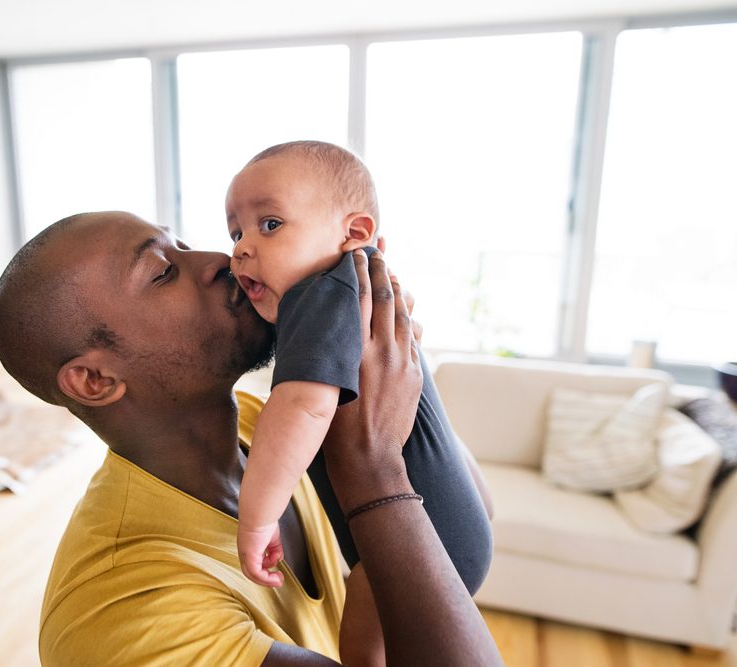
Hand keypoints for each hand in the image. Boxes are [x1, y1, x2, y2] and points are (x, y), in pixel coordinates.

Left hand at [237, 520, 284, 586]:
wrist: (260, 513)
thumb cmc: (264, 519)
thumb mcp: (273, 538)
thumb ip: (275, 549)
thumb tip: (278, 558)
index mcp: (248, 546)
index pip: (253, 563)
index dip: (265, 569)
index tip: (276, 570)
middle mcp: (244, 552)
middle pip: (251, 572)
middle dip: (266, 578)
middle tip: (278, 579)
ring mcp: (245, 555)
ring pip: (253, 575)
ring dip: (267, 580)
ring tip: (279, 580)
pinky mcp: (249, 557)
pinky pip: (257, 573)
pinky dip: (267, 578)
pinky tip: (277, 576)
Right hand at [322, 250, 421, 512]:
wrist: (368, 458)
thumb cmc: (333, 425)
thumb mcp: (323, 381)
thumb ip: (328, 350)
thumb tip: (326, 324)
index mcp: (354, 351)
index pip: (358, 298)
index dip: (359, 271)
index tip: (357, 251)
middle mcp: (382, 351)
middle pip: (384, 299)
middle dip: (381, 270)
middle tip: (377, 249)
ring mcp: (402, 361)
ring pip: (401, 314)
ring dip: (396, 289)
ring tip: (390, 270)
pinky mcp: (414, 373)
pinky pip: (410, 336)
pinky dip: (405, 317)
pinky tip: (401, 307)